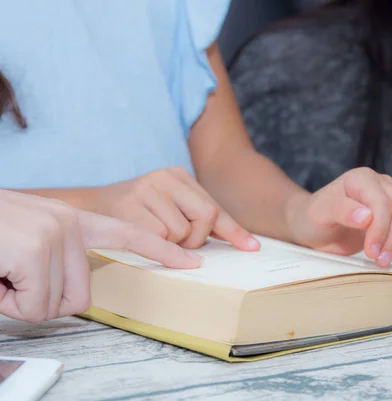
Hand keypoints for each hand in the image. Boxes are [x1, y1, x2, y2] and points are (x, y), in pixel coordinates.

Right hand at [0, 190, 202, 322]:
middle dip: (42, 300)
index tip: (192, 262)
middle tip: (11, 276)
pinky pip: (32, 306)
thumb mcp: (29, 240)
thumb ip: (61, 257)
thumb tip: (73, 291)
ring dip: (20, 300)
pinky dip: (6, 303)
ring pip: (55, 305)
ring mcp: (53, 234)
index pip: (129, 233)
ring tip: (0, 270)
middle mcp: (68, 223)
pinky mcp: (34, 250)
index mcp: (72, 220)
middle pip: (80, 296)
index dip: (162, 251)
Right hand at [85, 167, 258, 250]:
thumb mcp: (170, 207)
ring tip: (153, 233)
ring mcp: (147, 190)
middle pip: (207, 215)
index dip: (234, 230)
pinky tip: (141, 235)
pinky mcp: (130, 207)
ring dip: (172, 244)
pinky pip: (160, 238)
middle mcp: (165, 178)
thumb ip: (198, 218)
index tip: (252, 247)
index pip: (215, 207)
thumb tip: (241, 241)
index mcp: (178, 175)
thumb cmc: (137, 212)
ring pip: (182, 232)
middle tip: (182, 242)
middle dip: (198, 238)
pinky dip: (156, 246)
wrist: (90, 207)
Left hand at [286, 168, 391, 266]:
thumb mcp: (319, 215)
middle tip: (381, 260)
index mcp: (360, 179)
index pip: (383, 202)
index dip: (382, 229)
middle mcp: (380, 182)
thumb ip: (340, 211)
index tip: (371, 253)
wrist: (315, 225)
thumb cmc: (314, 218)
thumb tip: (367, 216)